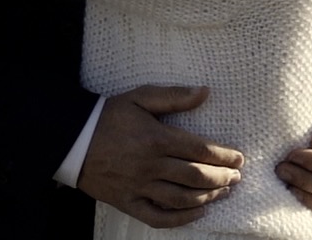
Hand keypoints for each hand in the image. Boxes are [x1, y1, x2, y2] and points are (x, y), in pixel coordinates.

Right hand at [78, 85, 245, 228]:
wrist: (72, 139)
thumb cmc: (110, 116)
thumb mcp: (140, 97)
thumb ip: (174, 96)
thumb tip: (205, 92)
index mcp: (156, 138)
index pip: (200, 150)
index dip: (224, 156)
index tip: (239, 158)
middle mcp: (150, 166)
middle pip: (195, 177)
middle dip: (222, 178)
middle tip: (237, 177)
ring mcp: (138, 187)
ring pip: (181, 199)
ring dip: (208, 197)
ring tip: (224, 192)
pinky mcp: (127, 202)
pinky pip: (157, 217)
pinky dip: (180, 219)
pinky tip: (197, 213)